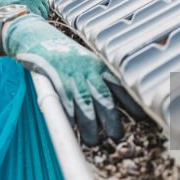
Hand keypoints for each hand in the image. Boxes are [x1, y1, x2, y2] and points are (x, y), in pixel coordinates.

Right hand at [4, 15, 135, 144]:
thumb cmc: (65, 54)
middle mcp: (87, 71)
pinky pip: (64, 102)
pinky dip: (68, 118)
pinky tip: (72, 130)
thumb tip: (113, 100)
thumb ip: (99, 77)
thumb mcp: (86, 61)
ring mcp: (71, 76)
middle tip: (117, 136)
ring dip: (89, 124)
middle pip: (103, 97)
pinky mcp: (55, 81)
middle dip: (111, 118)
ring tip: (92, 142)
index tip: (140, 116)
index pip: (119, 84)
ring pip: (83, 104)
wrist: (39, 38)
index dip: (130, 101)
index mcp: (98, 65)